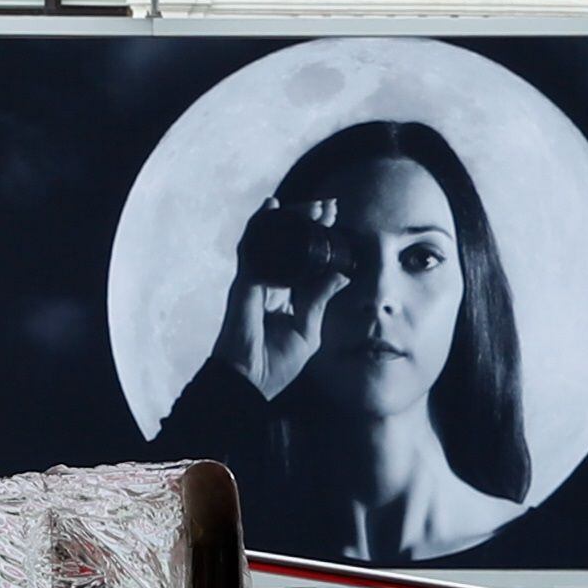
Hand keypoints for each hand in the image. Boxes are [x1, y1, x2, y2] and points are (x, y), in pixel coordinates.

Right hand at [222, 201, 348, 401]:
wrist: (250, 382)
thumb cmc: (274, 364)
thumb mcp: (308, 329)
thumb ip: (320, 299)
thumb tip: (343, 275)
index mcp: (285, 295)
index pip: (303, 258)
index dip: (318, 238)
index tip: (335, 220)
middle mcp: (269, 283)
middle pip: (288, 242)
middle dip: (308, 221)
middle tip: (329, 206)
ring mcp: (255, 280)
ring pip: (271, 238)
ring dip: (291, 217)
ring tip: (314, 205)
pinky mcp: (244, 282)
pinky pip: (252, 246)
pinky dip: (260, 224)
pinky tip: (271, 206)